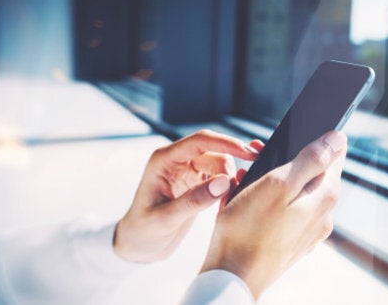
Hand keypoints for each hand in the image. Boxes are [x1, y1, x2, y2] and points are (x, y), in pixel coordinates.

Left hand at [114, 129, 262, 262]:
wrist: (138, 246)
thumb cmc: (142, 231)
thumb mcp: (166, 219)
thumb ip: (195, 200)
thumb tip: (225, 180)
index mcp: (164, 160)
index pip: (201, 141)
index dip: (227, 143)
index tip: (249, 154)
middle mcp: (177, 161)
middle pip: (215, 152)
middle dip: (229, 170)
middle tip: (232, 196)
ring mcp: (187, 171)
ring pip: (221, 165)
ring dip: (230, 181)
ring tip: (225, 205)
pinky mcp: (196, 183)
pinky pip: (220, 178)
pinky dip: (228, 189)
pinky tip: (224, 205)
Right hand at [200, 131, 347, 297]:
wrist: (232, 277)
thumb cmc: (249, 230)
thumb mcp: (278, 183)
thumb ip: (311, 159)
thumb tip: (337, 138)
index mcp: (325, 196)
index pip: (335, 155)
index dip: (315, 137)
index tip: (291, 131)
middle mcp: (322, 215)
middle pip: (312, 173)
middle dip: (286, 158)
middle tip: (257, 152)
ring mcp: (307, 231)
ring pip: (294, 192)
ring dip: (272, 178)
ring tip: (245, 177)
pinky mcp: (290, 242)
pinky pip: (283, 211)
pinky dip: (267, 200)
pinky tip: (245, 199)